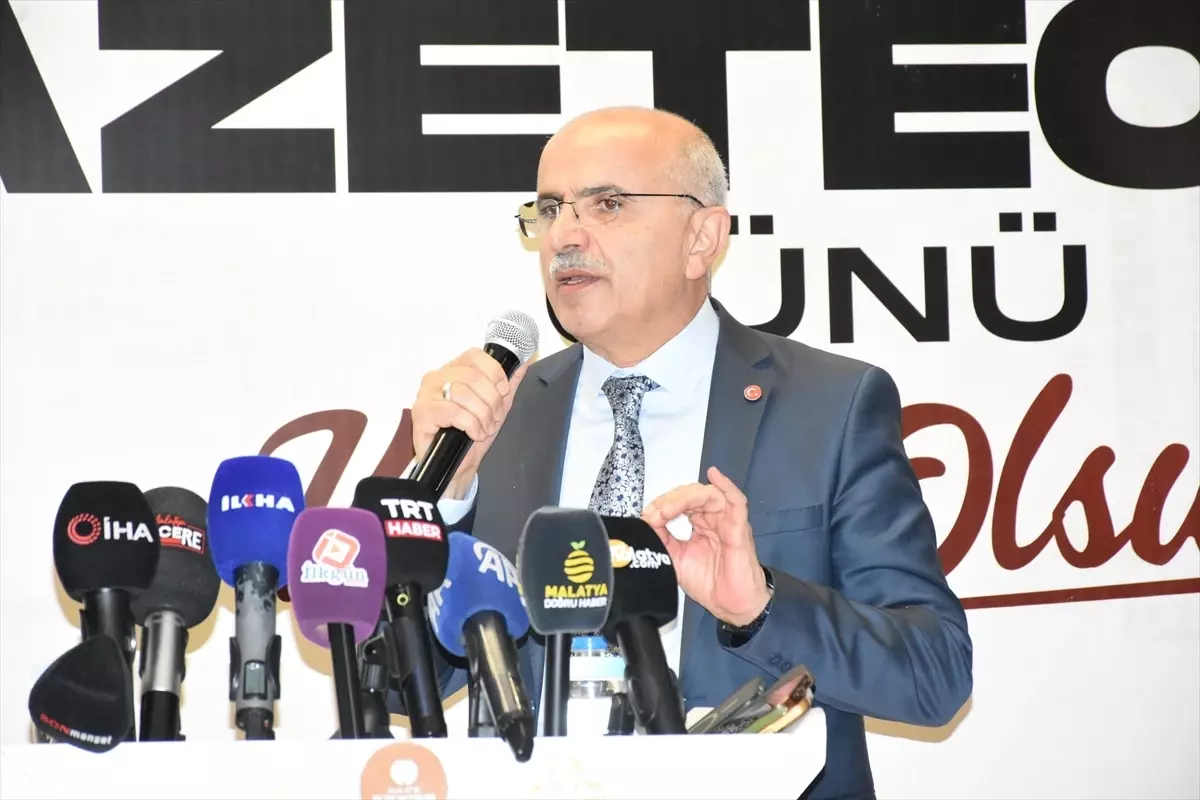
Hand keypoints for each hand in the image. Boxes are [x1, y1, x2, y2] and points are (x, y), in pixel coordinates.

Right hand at [410, 349, 529, 498]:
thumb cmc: (472, 433)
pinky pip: (454, 412)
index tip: (503, 390)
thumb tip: (525, 361)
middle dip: (492, 400)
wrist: (457, 465)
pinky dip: (471, 425)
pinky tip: (474, 434)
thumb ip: (508, 383)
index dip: (494, 371)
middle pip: (472, 376)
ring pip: (464, 393)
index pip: (474, 355)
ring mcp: (426, 395)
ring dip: (482, 415)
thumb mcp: (497, 406)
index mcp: (452, 370)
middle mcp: (436, 377)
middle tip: (494, 417)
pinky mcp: (422, 413)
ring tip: (484, 428)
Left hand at [641, 466, 771, 626]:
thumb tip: (646, 521)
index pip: (679, 502)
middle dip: (669, 500)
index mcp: (698, 522)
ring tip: (668, 510)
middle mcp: (712, 518)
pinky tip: (715, 476)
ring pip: (707, 495)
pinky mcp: (739, 528)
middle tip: (655, 514)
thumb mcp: (675, 557)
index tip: (647, 516)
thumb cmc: (708, 582)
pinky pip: (736, 501)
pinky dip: (727, 486)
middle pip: (691, 494)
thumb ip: (662, 538)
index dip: (661, 504)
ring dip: (685, 497)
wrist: (729, 605)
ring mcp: (726, 521)